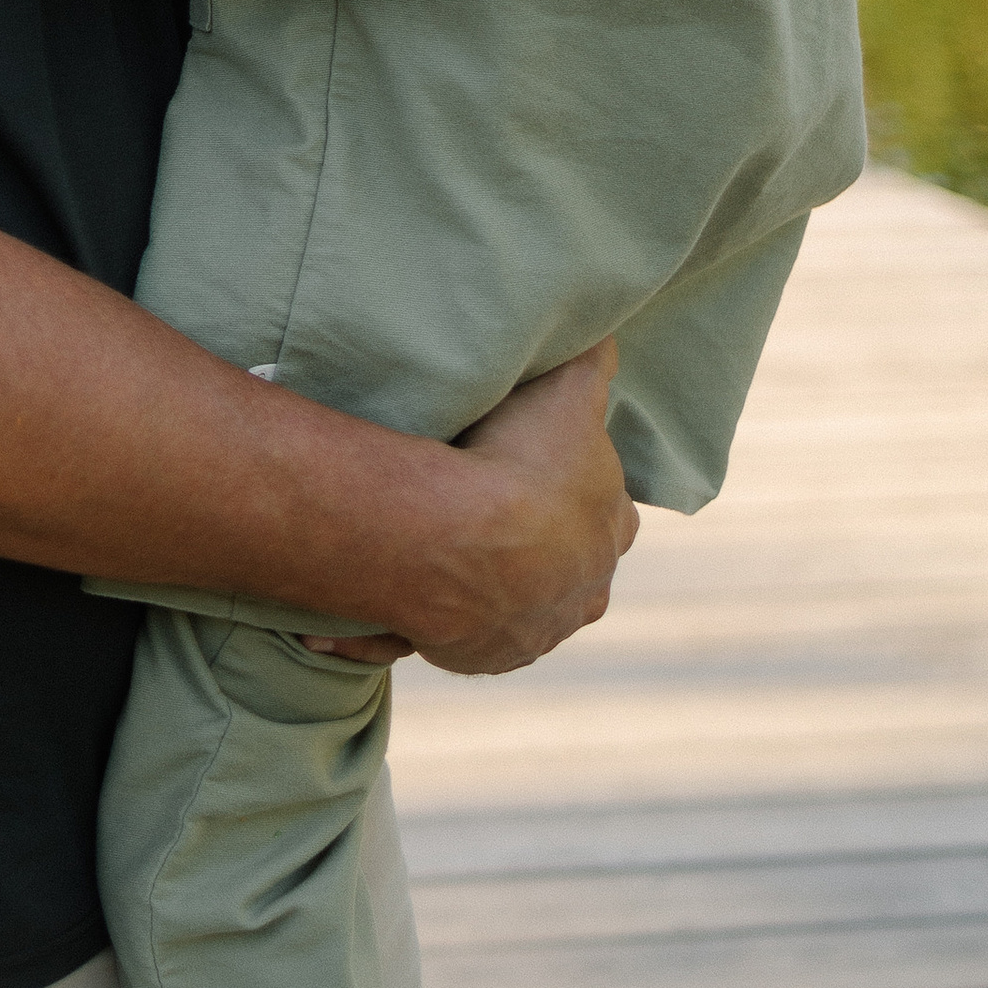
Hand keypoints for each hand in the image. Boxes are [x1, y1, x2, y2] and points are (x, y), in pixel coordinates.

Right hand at [410, 341, 638, 673]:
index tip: (535, 464)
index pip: (607, 511)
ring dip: (475, 585)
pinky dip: (409, 622)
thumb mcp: (568, 389)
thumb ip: (592, 361)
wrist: (467, 543)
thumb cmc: (521, 459)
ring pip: (506, 607)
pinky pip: (439, 637)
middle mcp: (578, 596)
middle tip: (479, 507)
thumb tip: (604, 330)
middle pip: (561, 568)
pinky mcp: (472, 657)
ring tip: (429, 550)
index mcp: (607, 534)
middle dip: (530, 544)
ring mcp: (527, 634)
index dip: (575, 486)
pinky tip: (381, 599)